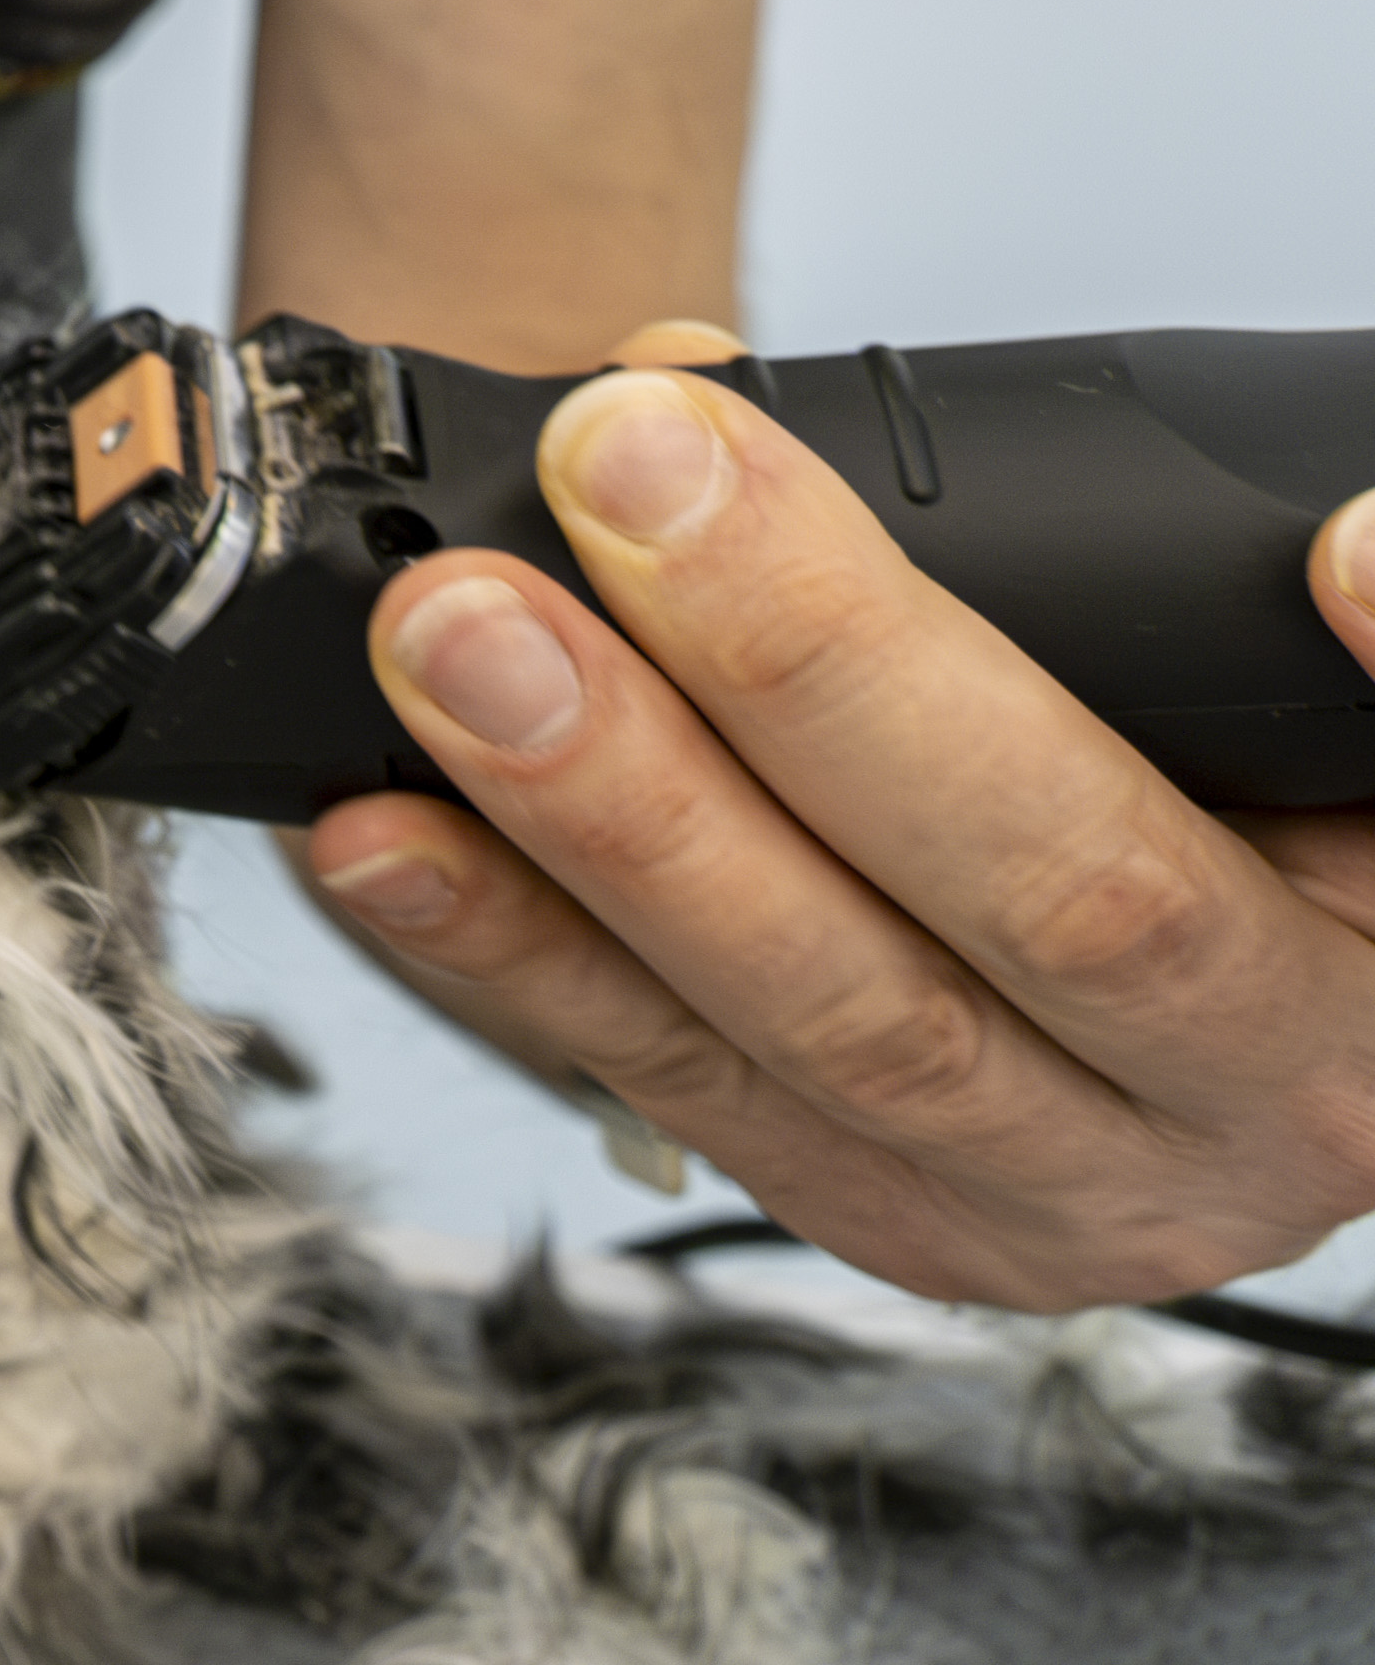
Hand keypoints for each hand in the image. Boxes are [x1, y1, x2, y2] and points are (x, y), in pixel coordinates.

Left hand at [298, 316, 1374, 1310]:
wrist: (1286, 959)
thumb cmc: (1338, 800)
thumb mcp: (1360, 715)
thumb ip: (1327, 644)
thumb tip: (1341, 548)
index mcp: (1361, 1019)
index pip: (1119, 869)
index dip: (903, 677)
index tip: (726, 459)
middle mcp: (1207, 1141)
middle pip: (926, 950)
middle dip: (726, 708)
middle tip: (581, 501)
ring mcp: (1022, 1200)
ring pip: (778, 1025)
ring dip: (584, 821)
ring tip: (445, 646)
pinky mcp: (873, 1205)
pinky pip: (669, 1077)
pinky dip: (509, 945)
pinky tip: (385, 827)